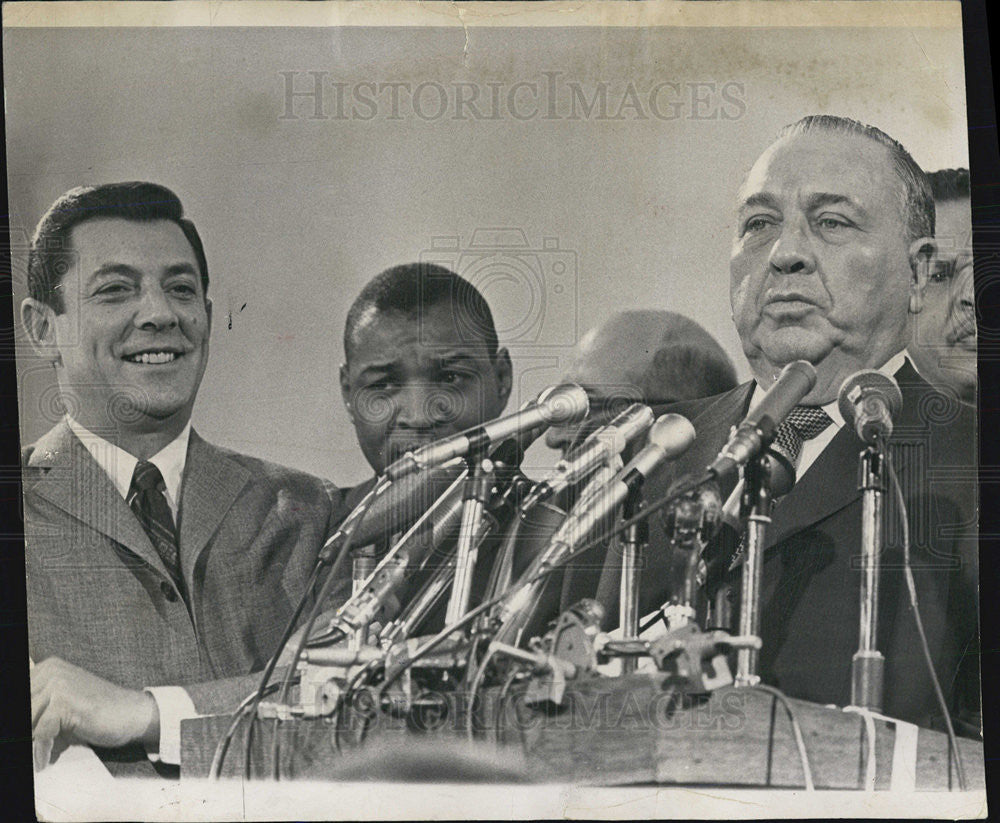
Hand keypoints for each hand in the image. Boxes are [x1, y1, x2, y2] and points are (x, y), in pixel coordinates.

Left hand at [31, 657, 159, 750]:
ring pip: (28, 722)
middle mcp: (51, 672)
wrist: (130, 713)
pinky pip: (40, 734)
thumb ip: (38, 708)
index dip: (26, 720)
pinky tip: (44, 760)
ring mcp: (58, 686)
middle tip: (34, 747)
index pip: (20, 696)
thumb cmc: (96, 712)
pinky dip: (41, 751)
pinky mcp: (65, 703)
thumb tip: (20, 731)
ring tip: (38, 754)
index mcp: (47, 668)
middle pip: (23, 708)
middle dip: (28, 731)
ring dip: (32, 743)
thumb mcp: (61, 705)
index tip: (30, 735)